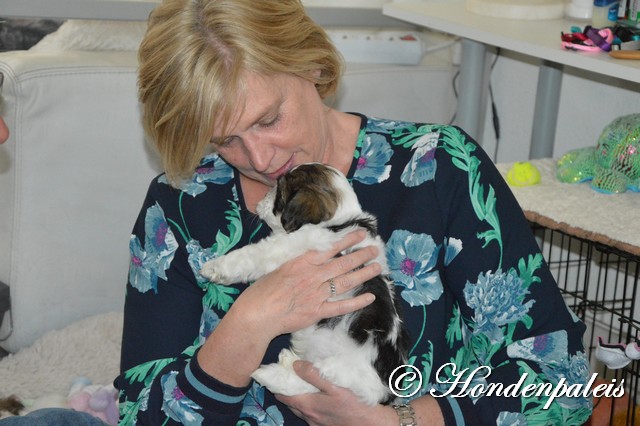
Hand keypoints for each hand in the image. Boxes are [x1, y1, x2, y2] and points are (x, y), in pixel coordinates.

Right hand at [232, 230, 380, 338]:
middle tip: (375, 250)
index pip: (330, 248)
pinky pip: (341, 306)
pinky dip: (357, 302)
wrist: (256, 314)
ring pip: (345, 282)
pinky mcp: (317, 312)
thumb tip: (312, 258)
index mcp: (302, 263)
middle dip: (361, 256)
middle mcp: (312, 276)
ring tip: (377, 267)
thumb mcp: (279, 269)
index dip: (347, 241)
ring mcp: (316, 294)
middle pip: (342, 264)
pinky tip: (370, 297)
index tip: (361, 234)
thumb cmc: (262, 291)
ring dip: (363, 274)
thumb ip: (298, 264)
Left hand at [276, 361, 395, 425]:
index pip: (282, 395)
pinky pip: (310, 416)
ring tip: (302, 386)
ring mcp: (316, 424)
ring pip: (299, 410)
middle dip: (286, 391)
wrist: (370, 423)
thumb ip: (314, 375)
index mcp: (308, 405)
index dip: (278, 384)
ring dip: (297, 399)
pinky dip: (308, 407)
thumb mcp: (334, 386)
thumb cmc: (353, 403)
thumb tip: (296, 365)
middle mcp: (308, 417)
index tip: (278, 373)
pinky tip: (317, 399)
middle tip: (289, 377)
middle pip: (289, 403)